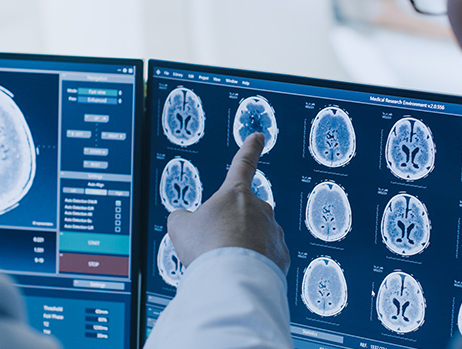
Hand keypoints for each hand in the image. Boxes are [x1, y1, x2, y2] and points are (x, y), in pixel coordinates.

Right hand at [167, 133, 289, 273]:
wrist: (232, 279)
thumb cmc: (207, 248)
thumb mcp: (180, 227)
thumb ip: (182, 218)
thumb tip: (184, 220)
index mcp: (235, 193)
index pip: (243, 163)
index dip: (250, 149)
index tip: (258, 137)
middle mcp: (260, 208)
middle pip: (243, 214)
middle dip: (230, 228)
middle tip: (213, 246)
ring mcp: (274, 231)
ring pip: (255, 237)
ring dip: (242, 248)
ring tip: (225, 264)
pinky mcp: (281, 256)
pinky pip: (266, 257)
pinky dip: (253, 264)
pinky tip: (240, 273)